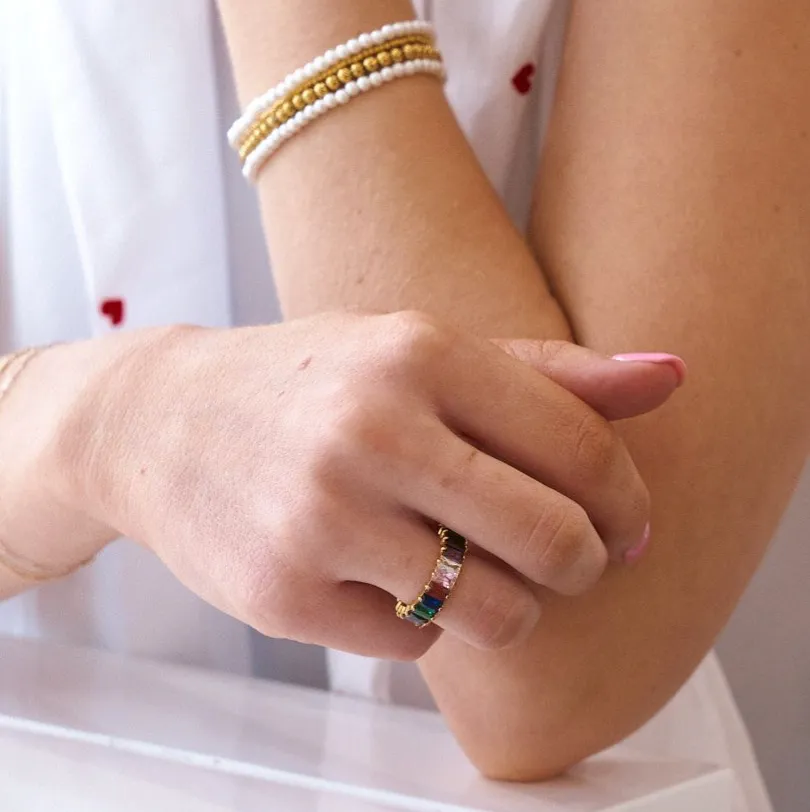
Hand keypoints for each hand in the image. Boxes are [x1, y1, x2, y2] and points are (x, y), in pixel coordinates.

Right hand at [76, 312, 681, 658]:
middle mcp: (372, 431)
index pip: (579, 445)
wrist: (161, 420)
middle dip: (586, 565)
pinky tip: (388, 580)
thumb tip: (674, 375)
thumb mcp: (419, 351)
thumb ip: (550, 374)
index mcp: (419, 354)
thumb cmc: (310, 382)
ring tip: (479, 574)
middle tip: (573, 562)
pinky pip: (412, 643)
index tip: (629, 526)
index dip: (627, 501)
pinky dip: (422, 624)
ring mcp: (323, 519)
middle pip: (553, 539)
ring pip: (493, 612)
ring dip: (510, 606)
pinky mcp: (285, 594)